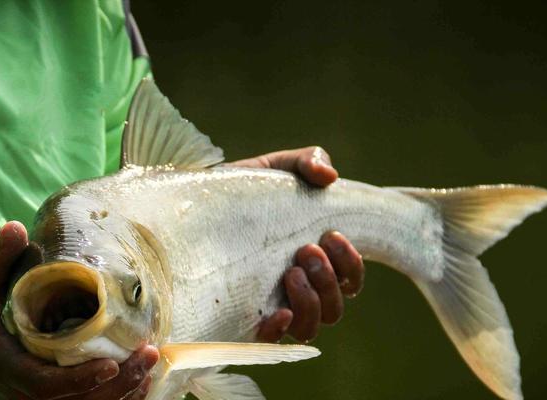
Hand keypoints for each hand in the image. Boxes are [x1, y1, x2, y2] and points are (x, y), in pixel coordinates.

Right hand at [0, 221, 158, 398]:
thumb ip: (0, 259)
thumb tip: (15, 227)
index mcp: (9, 367)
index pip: (45, 386)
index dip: (79, 379)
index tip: (112, 363)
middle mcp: (26, 392)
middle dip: (116, 385)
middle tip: (148, 355)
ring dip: (124, 392)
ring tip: (152, 363)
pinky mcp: (58, 399)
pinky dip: (120, 397)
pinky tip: (145, 380)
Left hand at [229, 146, 364, 342]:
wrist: (195, 204)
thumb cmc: (242, 190)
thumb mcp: (275, 169)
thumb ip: (306, 162)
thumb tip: (328, 175)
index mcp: (314, 259)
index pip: (350, 280)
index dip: (351, 264)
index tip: (332, 235)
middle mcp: (299, 289)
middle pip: (335, 308)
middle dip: (329, 279)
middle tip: (306, 250)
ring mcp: (273, 305)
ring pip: (311, 327)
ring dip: (310, 302)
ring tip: (290, 272)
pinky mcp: (244, 318)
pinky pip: (272, 340)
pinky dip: (281, 329)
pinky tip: (277, 310)